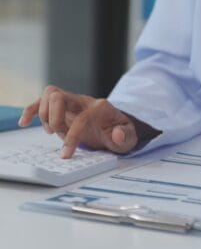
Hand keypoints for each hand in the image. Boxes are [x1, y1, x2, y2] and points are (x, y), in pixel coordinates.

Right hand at [19, 85, 138, 157]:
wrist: (116, 126)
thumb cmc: (120, 132)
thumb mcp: (128, 137)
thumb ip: (125, 136)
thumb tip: (116, 134)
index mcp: (101, 107)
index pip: (82, 117)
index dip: (72, 136)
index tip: (66, 154)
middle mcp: (84, 101)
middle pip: (60, 96)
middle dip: (54, 118)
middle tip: (57, 135)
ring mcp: (72, 102)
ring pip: (50, 94)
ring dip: (45, 115)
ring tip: (51, 132)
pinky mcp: (63, 107)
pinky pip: (43, 101)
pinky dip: (31, 110)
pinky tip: (24, 122)